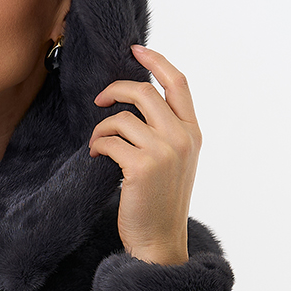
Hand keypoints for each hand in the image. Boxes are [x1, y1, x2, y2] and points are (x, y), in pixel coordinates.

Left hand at [89, 45, 201, 265]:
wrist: (160, 240)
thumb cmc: (161, 202)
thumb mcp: (175, 161)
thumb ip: (166, 131)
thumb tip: (138, 101)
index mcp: (193, 132)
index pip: (178, 83)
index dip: (156, 61)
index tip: (135, 50)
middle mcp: (182, 138)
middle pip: (145, 92)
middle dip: (115, 90)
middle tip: (100, 100)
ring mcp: (163, 152)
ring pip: (122, 117)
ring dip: (102, 127)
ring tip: (98, 144)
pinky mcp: (140, 167)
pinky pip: (110, 140)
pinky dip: (98, 145)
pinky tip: (97, 157)